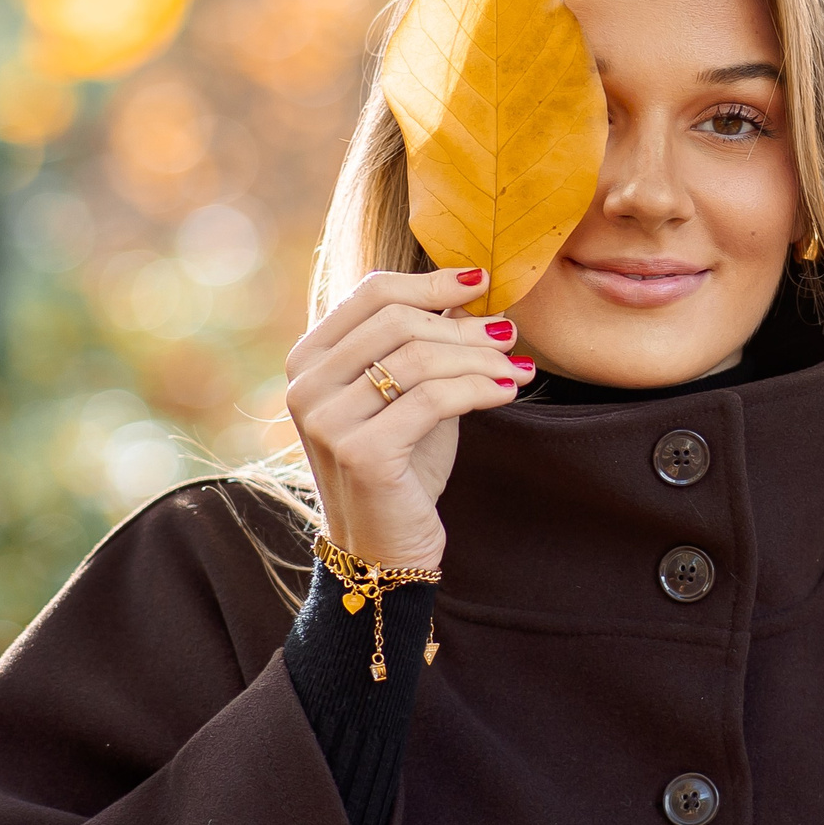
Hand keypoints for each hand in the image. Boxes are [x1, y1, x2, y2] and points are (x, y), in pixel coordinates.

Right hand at [284, 268, 532, 574]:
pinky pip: (434, 400)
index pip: (373, 293)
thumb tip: (474, 287)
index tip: (482, 282)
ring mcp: (328, 420)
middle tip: (508, 333)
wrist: (385, 543)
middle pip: (400, 321)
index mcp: (310, 358)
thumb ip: (428, 340)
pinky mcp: (361, 452)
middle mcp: (307, 385)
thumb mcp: (411, 389)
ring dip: (480, 358)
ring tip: (516, 366)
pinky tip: (509, 391)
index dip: (433, 282)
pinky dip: (481, 388)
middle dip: (465, 325)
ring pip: (421, 358)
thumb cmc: (403, 460)